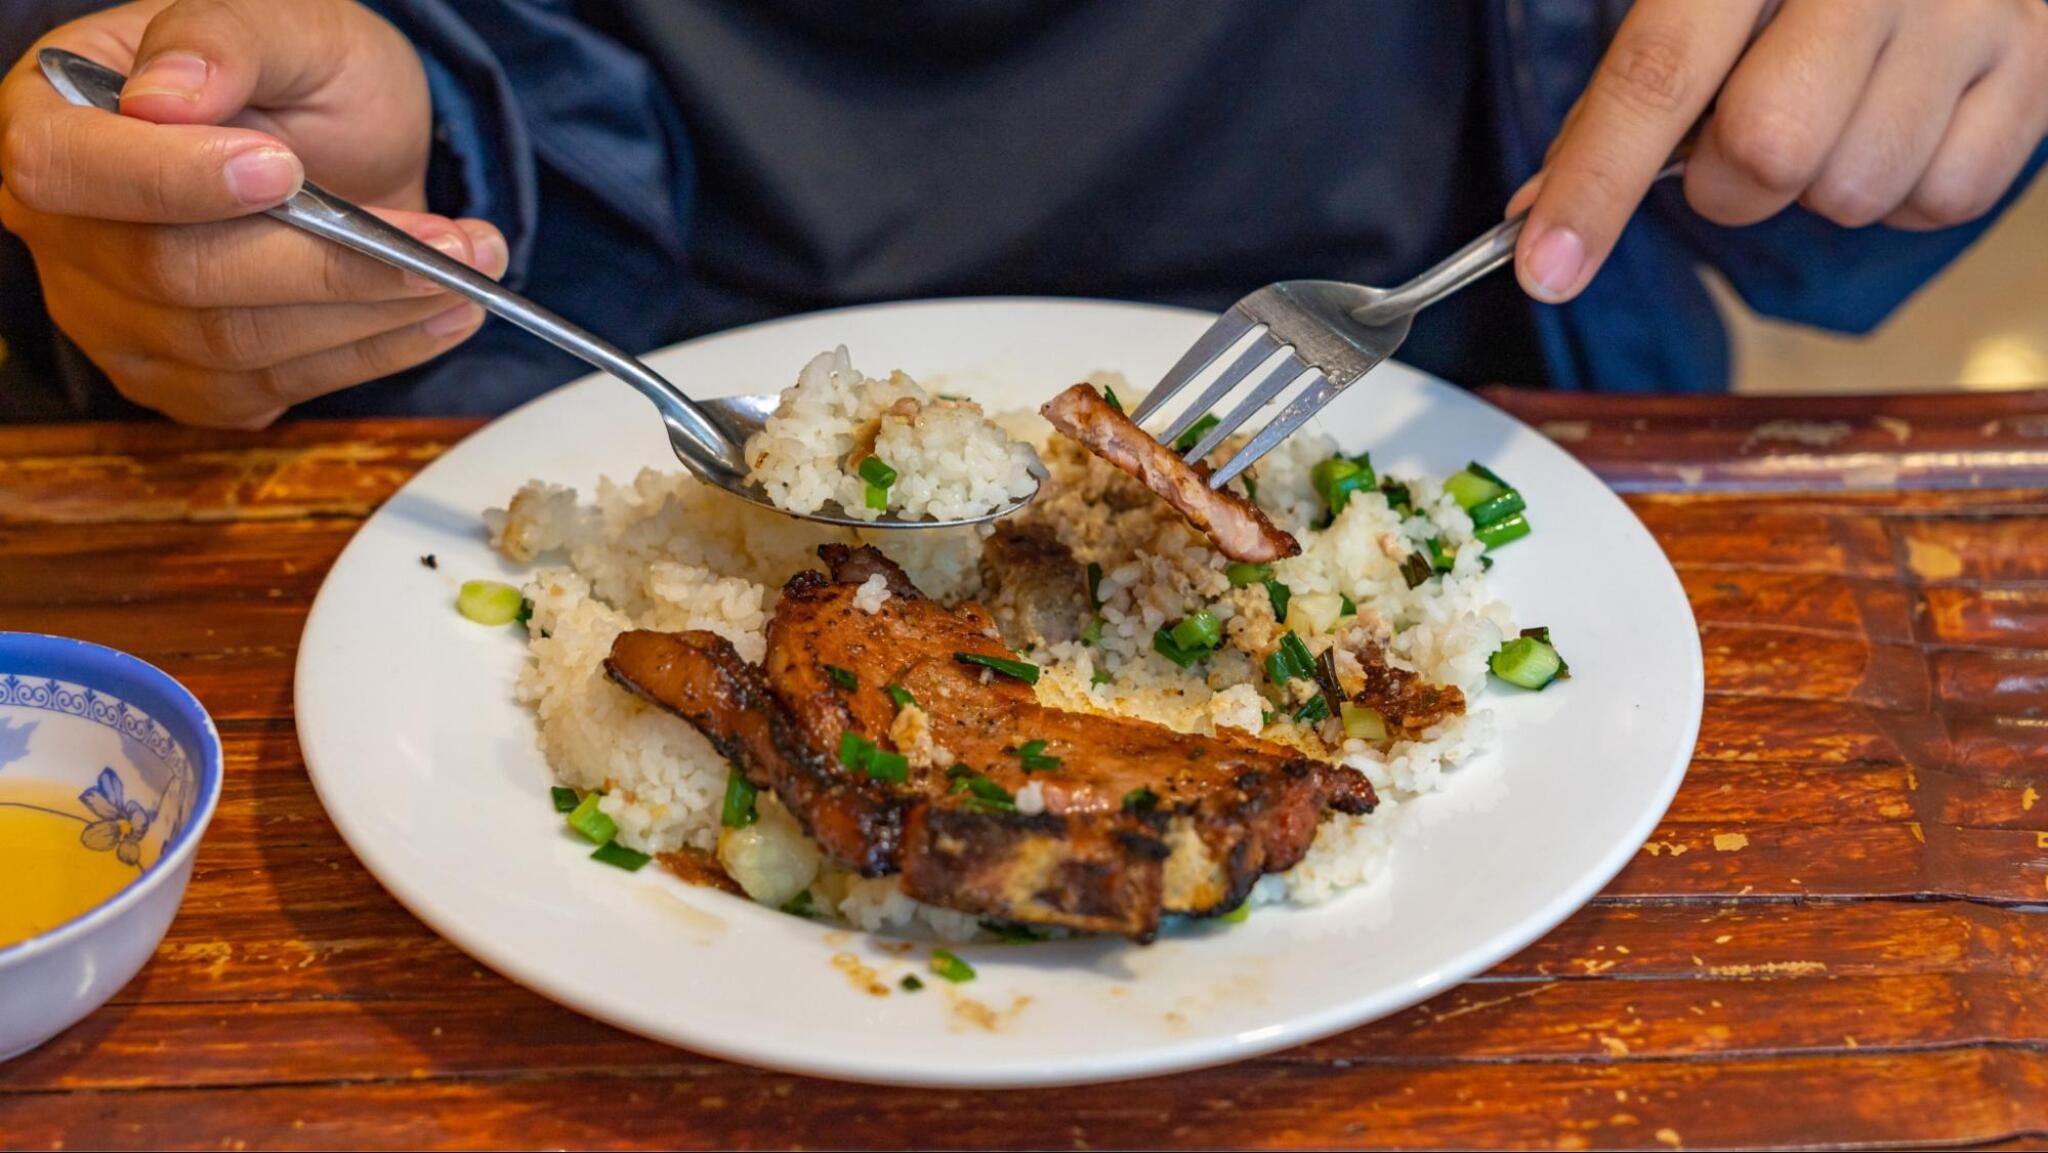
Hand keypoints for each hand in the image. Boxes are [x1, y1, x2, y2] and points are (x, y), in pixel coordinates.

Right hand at [0, 0, 506, 427]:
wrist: (345, 144)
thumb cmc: (298, 75)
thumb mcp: (283, 21)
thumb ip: (225, 40)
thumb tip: (169, 95)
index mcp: (55, 117)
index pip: (65, 167)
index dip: (171, 179)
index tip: (282, 169)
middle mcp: (68, 232)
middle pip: (174, 274)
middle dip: (326, 261)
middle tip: (447, 241)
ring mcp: (120, 319)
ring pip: (237, 344)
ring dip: (370, 312)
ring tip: (471, 270)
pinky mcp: (189, 381)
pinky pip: (276, 386)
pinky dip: (372, 355)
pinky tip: (440, 316)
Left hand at [1509, 0, 2047, 302]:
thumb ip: (1625, 92)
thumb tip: (1542, 212)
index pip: (1658, 76)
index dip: (1596, 186)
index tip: (1546, 270)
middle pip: (1766, 152)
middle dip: (1727, 183)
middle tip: (1738, 141)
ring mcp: (1971, 11)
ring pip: (1853, 191)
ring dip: (1818, 187)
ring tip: (1836, 113)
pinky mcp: (2038, 61)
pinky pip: (1944, 197)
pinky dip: (1904, 190)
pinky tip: (1900, 121)